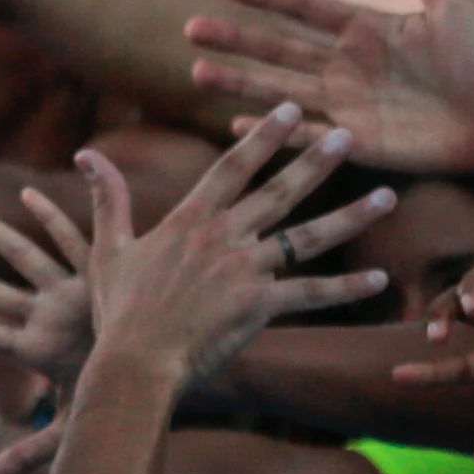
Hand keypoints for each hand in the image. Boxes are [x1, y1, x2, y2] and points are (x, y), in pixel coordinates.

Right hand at [75, 104, 398, 388]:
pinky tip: (380, 278)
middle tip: (349, 135)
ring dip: (351, 216)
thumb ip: (109, 198)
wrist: (134, 362)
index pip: (233, 166)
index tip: (291, 111)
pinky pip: (312, 293)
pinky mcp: (260, 306)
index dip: (263, 136)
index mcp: (190, 220)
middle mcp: (223, 237)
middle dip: (317, 161)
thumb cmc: (118, 310)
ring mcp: (245, 271)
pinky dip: (347, 288)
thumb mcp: (109, 248)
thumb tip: (86, 153)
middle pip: (280, 191)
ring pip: (308, 238)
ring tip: (388, 196)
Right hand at [184, 0, 473, 175]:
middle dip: (235, 39)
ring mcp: (346, 104)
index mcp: (363, 28)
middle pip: (278, 47)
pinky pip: (305, 136)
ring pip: (279, 89)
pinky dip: (273, 132)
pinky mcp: (355, 142)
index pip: (303, 7)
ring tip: (197, 72)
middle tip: (190, 29)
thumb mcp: (451, 4)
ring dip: (239, 82)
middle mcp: (345, 64)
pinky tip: (235, 125)